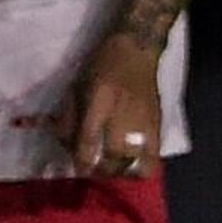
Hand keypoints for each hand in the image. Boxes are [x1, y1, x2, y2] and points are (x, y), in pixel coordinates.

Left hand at [67, 29, 165, 177]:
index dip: (82, 161)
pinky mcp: (157, 122)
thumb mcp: (75, 87)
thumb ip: (68, 117)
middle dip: (101, 170)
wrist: (135, 50)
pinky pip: (154, 154)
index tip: (78, 170)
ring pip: (135, 159)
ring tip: (110, 172)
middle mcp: (122, 113)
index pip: (89, 140)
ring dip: (120, 172)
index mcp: (98, 101)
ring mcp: (143, 119)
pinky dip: (144, 168)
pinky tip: (133, 170)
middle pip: (113, 155)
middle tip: (93, 172)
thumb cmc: (100, 65)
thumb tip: (64, 144)